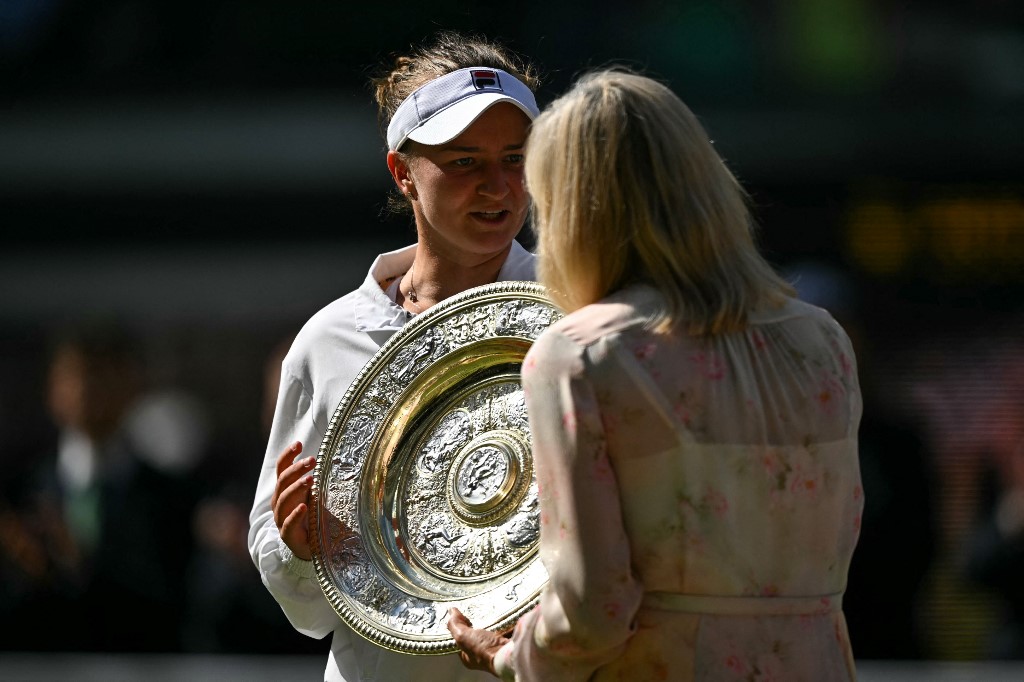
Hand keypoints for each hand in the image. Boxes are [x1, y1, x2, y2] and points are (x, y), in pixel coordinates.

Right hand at [271, 441, 315, 560]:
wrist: (309, 547)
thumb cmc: (313, 516)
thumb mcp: (314, 494)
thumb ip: (316, 480)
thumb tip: (331, 458)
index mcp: (284, 490)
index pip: (281, 469)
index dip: (287, 456)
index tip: (298, 444)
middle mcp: (279, 502)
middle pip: (282, 482)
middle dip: (296, 469)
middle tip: (312, 461)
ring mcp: (281, 519)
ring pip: (283, 500)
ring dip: (297, 488)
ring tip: (310, 479)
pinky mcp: (287, 535)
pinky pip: (288, 524)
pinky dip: (295, 514)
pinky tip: (304, 506)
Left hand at [447, 607, 510, 674]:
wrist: (508, 654)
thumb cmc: (484, 651)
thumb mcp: (463, 637)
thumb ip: (455, 625)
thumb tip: (451, 612)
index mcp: (468, 656)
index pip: (459, 640)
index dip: (458, 627)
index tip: (458, 614)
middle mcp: (481, 653)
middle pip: (475, 634)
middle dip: (475, 622)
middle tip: (474, 609)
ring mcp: (494, 647)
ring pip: (490, 629)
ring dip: (490, 620)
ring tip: (486, 607)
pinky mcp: (506, 640)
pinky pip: (503, 627)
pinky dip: (502, 620)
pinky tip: (499, 611)